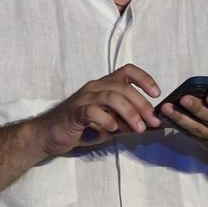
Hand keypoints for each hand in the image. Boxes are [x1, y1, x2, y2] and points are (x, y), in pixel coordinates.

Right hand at [35, 63, 161, 156]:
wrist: (50, 135)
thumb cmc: (82, 127)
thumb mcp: (111, 125)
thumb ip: (129, 122)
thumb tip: (153, 124)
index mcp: (104, 86)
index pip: (127, 71)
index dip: (145, 79)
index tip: (157, 93)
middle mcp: (95, 87)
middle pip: (124, 87)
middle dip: (142, 104)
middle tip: (153, 121)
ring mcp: (84, 98)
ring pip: (112, 96)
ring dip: (129, 113)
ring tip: (137, 129)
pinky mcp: (74, 112)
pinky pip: (93, 111)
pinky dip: (107, 120)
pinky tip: (112, 130)